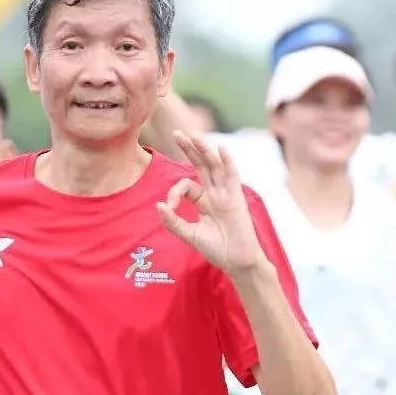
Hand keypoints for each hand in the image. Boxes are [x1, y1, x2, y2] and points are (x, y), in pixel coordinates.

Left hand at [157, 132, 265, 276]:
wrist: (237, 261)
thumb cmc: (217, 250)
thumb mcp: (190, 235)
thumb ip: (173, 221)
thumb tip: (158, 205)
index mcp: (203, 201)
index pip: (186, 185)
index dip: (174, 192)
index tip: (170, 207)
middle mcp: (215, 194)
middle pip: (201, 166)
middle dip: (189, 149)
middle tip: (176, 133)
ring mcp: (226, 194)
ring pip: (214, 166)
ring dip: (204, 150)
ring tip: (194, 135)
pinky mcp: (236, 198)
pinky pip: (232, 176)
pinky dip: (228, 162)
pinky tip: (221, 148)